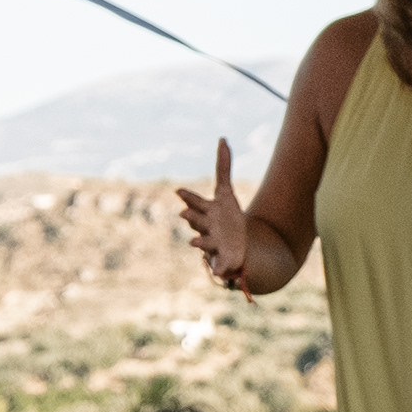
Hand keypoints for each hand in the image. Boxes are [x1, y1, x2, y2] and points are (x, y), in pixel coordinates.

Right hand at [177, 139, 251, 291]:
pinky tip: (219, 272)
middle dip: (190, 217)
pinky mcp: (221, 260)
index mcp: (205, 211)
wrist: (232, 246)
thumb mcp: (225, 193)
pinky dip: (217, 269)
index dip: (188, 197)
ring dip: (198, 243)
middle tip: (184, 213)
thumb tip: (223, 139)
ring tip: (194, 244)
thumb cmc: (225, 217)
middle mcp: (204, 227)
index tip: (179, 191)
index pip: (195, 202)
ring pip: (203, 243)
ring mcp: (212, 244)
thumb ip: (223, 167)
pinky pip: (218, 265)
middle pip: (196, 221)